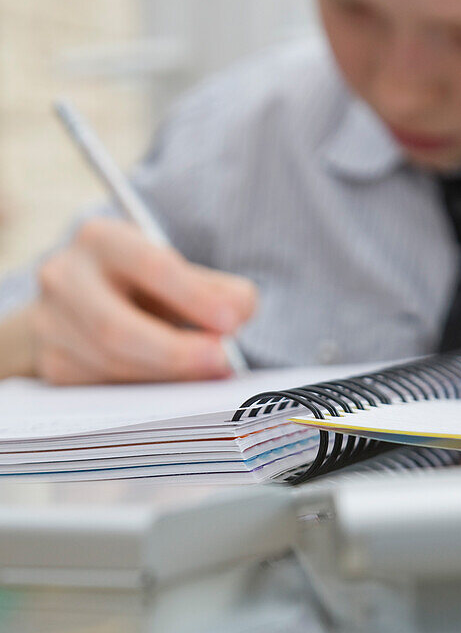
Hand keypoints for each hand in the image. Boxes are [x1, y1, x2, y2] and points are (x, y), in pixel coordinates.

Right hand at [7, 219, 257, 383]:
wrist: (88, 301)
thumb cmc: (146, 284)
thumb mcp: (181, 273)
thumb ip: (216, 289)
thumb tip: (239, 312)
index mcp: (100, 239)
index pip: (150, 266)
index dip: (194, 297)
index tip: (232, 322)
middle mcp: (64, 277)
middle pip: (115, 328)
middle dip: (175, 352)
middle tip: (221, 361)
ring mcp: (50, 324)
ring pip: (109, 364)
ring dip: (166, 377)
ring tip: (209, 375)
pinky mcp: (53, 364)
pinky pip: (103, 389)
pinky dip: (147, 394)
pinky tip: (176, 390)